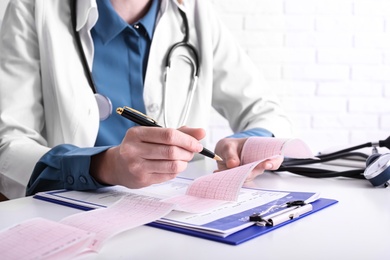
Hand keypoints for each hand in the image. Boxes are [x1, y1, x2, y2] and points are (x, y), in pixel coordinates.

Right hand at [90, 126, 204, 187]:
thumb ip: (178, 132)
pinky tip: (174, 166)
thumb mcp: (153, 134)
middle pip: (171, 151)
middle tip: (192, 152)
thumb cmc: (139, 147)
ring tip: (184, 159)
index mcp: (136, 134)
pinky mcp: (142, 179)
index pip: (168, 135)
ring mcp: (137, 166)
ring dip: (184, 162)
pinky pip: (168, 175)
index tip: (197, 144)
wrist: (117, 165)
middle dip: (187, 152)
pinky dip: (177, 170)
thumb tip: (201, 132)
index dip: (187, 139)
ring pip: (172, 165)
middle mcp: (134, 149)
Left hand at [214, 137, 283, 180]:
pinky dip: (227, 178)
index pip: (274, 159)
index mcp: (262, 152)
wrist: (223, 153)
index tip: (268, 164)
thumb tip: (233, 164)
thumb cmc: (230, 147)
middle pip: (259, 171)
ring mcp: (249, 172)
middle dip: (251, 172)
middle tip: (243, 171)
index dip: (274, 162)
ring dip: (236, 175)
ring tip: (225, 168)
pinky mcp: (239, 178)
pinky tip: (218, 172)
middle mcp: (257, 164)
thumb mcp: (228, 145)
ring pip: (246, 177)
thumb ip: (230, 153)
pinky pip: (236, 181)